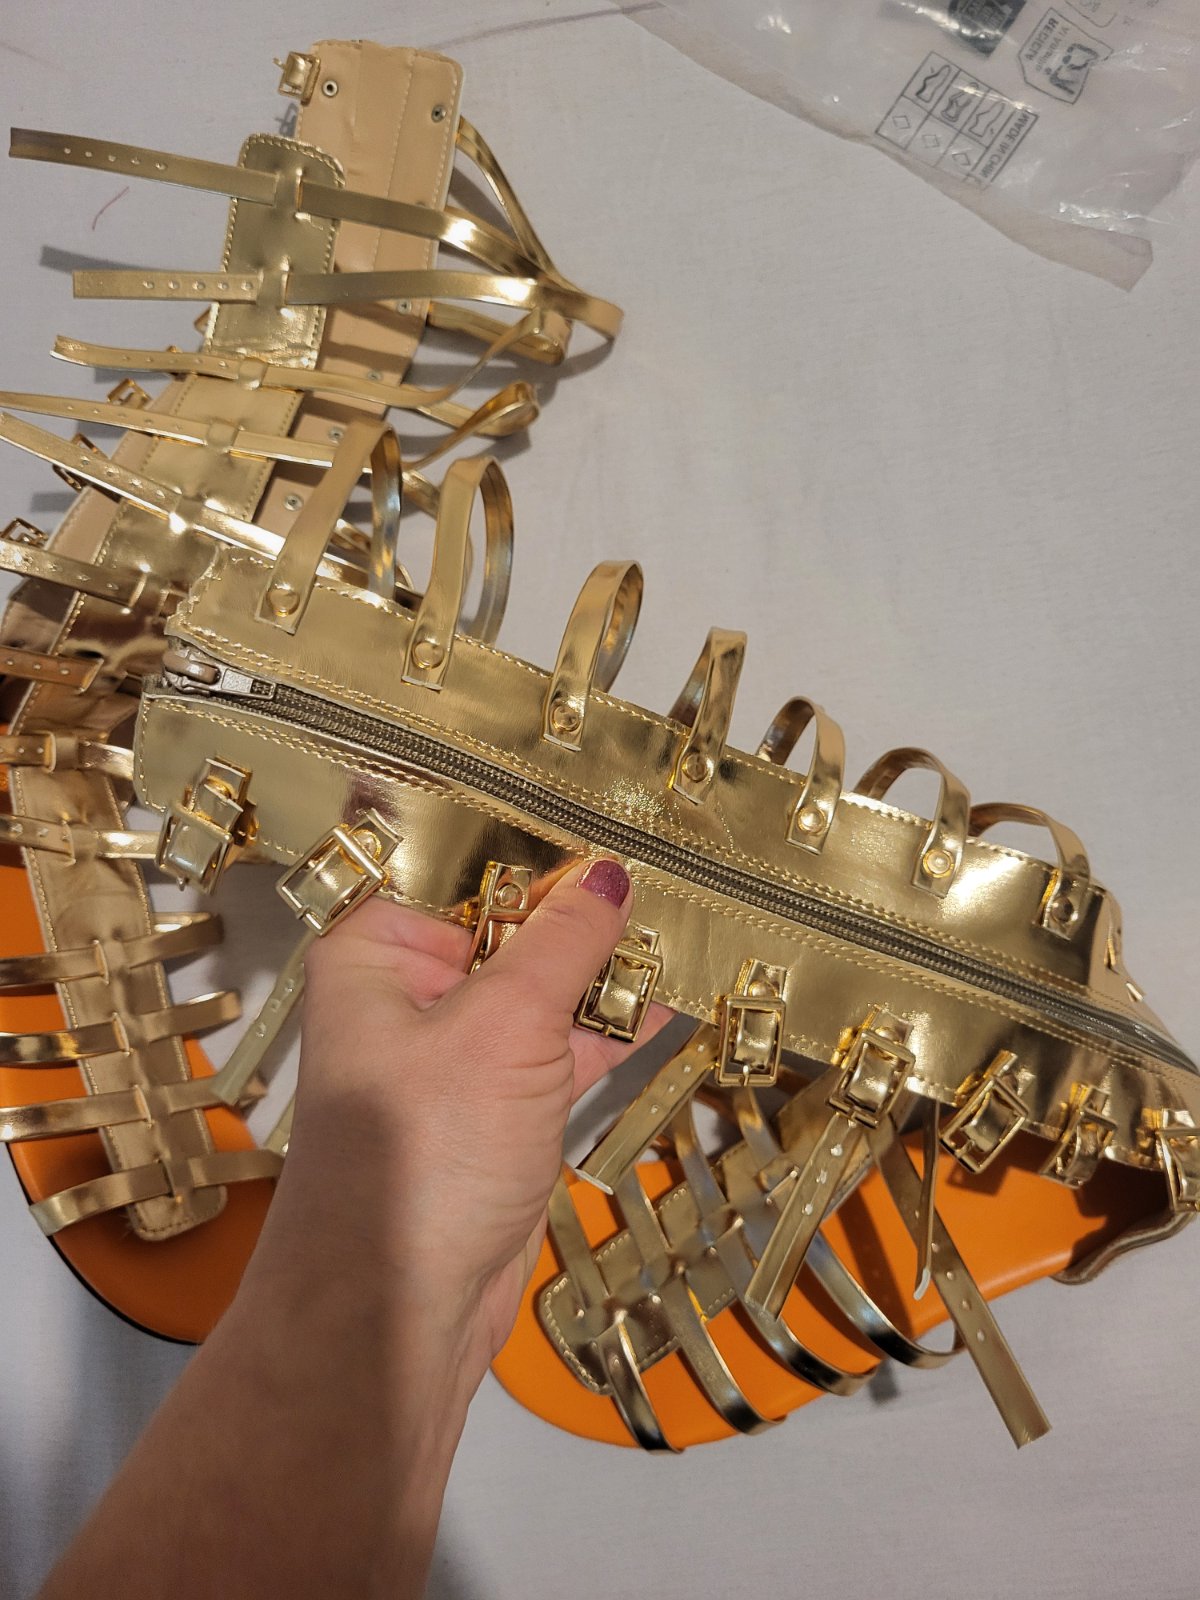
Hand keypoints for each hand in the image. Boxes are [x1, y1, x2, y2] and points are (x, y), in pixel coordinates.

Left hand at [254, 857, 667, 1383]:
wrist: (399, 1312)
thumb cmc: (420, 1158)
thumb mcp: (502, 1028)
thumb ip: (561, 946)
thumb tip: (607, 878)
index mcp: (375, 953)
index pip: (451, 867)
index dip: (523, 841)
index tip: (597, 807)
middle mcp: (407, 995)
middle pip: (502, 926)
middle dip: (576, 907)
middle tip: (658, 858)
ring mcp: (454, 1055)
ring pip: (537, 989)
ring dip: (599, 969)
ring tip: (679, 922)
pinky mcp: (496, 1107)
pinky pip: (557, 1047)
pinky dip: (606, 1029)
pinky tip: (663, 1001)